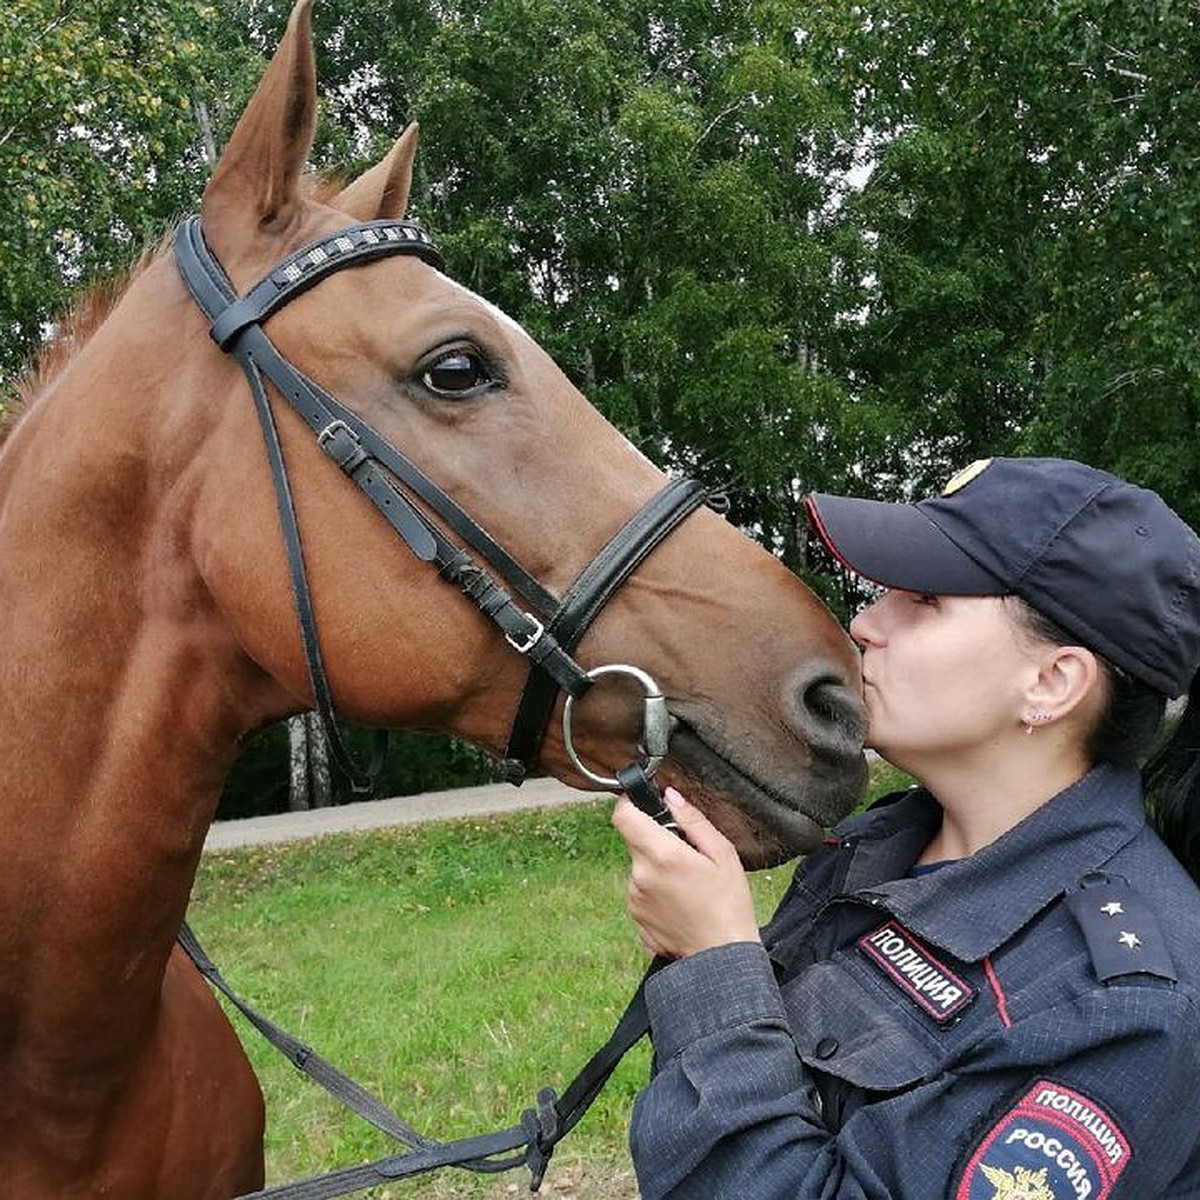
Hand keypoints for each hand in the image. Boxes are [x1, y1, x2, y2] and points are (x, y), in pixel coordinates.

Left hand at [611, 786, 760, 959]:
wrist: (722, 958)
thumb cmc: (729, 905)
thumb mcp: (722, 854)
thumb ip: (693, 820)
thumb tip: (670, 795)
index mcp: (661, 854)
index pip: (623, 816)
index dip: (630, 804)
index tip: (645, 804)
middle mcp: (640, 876)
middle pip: (635, 842)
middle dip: (655, 840)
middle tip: (685, 854)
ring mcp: (634, 899)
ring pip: (639, 868)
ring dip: (656, 868)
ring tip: (687, 885)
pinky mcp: (635, 917)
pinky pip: (641, 892)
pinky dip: (656, 892)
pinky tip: (681, 903)